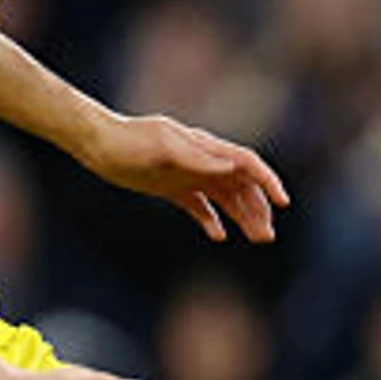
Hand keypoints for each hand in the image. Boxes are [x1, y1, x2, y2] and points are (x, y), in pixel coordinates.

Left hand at [92, 113, 288, 243]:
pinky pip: (200, 206)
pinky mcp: (172, 187)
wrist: (97, 143)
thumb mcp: (164, 146)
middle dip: (258, 209)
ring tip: (257, 238)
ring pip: (225, 198)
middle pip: (241, 186)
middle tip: (266, 236)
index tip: (283, 203)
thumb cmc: (129, 141)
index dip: (268, 182)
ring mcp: (188, 175)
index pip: (247, 163)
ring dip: (243, 217)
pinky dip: (212, 220)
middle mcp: (203, 161)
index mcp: (206, 147)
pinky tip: (218, 236)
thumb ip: (198, 157)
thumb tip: (231, 166)